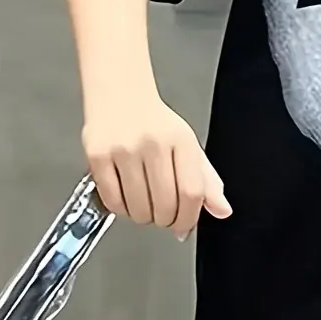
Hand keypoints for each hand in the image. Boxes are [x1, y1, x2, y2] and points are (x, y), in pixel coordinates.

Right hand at [83, 94, 229, 241]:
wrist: (119, 92)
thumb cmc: (154, 122)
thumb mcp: (188, 146)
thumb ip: (207, 181)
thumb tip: (222, 211)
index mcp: (181, 141)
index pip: (191, 193)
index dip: (188, 219)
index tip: (183, 227)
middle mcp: (153, 144)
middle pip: (165, 205)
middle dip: (165, 221)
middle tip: (162, 216)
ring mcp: (123, 149)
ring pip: (139, 208)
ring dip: (143, 217)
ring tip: (143, 205)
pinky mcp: (97, 155)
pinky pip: (112, 201)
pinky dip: (121, 210)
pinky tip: (125, 199)